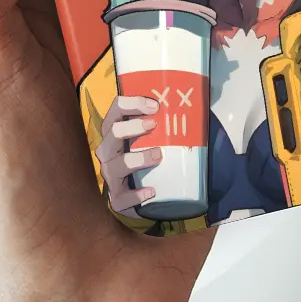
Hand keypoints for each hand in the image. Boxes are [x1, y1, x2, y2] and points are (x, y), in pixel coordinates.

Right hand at [96, 95, 161, 213]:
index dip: (133, 103)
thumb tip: (192, 108)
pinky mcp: (116, 198)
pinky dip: (135, 195)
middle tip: (154, 124)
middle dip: (132, 126)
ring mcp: (110, 174)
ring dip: (137, 158)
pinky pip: (121, 198)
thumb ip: (164, 124)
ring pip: (115, 165)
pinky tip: (151, 191)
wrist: (144, 194)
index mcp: (115, 130)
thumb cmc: (148, 156)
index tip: (155, 106)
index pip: (116, 109)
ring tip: (158, 156)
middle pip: (112, 132)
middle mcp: (108, 150)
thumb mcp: (153, 138)